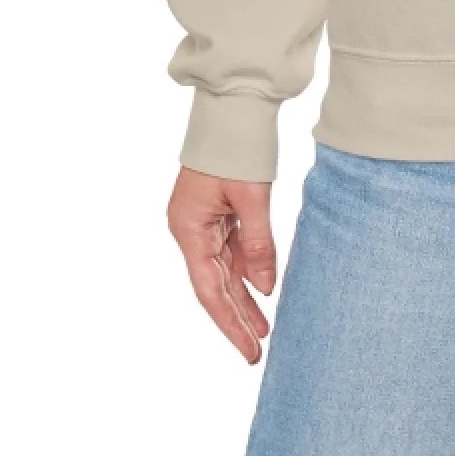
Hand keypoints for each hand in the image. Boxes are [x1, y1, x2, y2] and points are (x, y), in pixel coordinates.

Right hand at [167, 165, 277, 362]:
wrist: (233, 106)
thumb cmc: (237, 147)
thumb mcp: (252, 197)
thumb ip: (258, 244)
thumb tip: (265, 288)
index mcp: (189, 229)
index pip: (209, 289)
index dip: (230, 322)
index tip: (249, 349)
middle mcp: (189, 230)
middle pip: (213, 284)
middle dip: (236, 317)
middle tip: (257, 349)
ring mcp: (201, 222)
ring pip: (223, 269)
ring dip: (243, 295)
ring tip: (264, 326)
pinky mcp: (215, 212)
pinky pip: (230, 249)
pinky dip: (246, 268)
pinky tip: (261, 287)